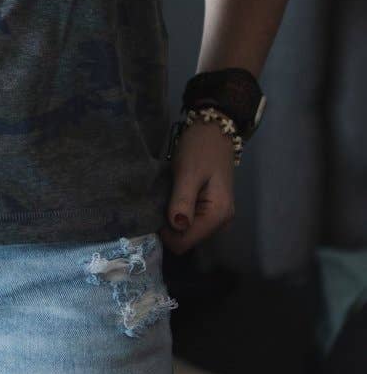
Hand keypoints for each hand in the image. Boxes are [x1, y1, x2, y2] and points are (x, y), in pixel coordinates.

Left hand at [159, 117, 236, 254]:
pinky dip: (177, 213)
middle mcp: (221, 222)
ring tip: (164, 198)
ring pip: (186, 232)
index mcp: (218, 215)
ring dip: (172, 219)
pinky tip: (171, 198)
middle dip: (168, 227)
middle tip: (156, 203)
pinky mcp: (210, 210)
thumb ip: (182, 201)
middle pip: (185, 240)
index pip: (184, 243)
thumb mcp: (188, 172)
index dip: (165, 233)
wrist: (214, 130)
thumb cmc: (200, 148)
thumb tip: (177, 226)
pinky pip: (189, 221)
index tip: (153, 213)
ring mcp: (217, 217)